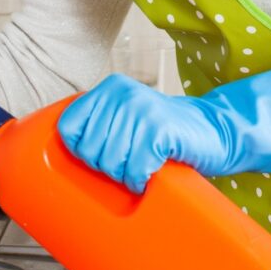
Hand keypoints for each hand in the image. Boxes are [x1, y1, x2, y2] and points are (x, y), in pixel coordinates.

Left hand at [57, 51, 270, 193]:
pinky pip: (135, 168)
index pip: (68, 129)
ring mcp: (140, 109)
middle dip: (108, 169)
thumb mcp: (125, 123)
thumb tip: (55, 162)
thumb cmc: (164, 134)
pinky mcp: (159, 128)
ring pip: (111, 163)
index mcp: (108, 90)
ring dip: (127, 176)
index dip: (81, 153)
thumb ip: (98, 129)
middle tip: (130, 164)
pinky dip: (142, 179)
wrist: (215, 132)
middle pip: (90, 151)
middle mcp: (121, 94)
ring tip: (143, 167)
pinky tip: (153, 171)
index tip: (100, 159)